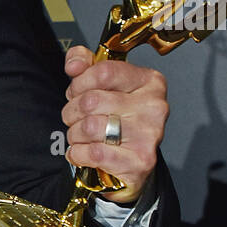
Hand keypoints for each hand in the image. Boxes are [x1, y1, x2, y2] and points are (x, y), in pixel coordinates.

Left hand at [61, 46, 168, 203]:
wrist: (132, 162)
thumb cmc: (117, 120)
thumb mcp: (102, 85)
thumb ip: (85, 64)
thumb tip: (74, 64)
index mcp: (149, 81)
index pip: (103, 72)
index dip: (79, 83)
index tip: (77, 92)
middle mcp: (154, 106)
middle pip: (91, 101)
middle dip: (72, 112)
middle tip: (76, 118)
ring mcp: (150, 135)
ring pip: (89, 127)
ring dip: (74, 134)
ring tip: (82, 137)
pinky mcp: (140, 161)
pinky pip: (93, 153)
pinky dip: (78, 154)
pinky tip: (83, 153)